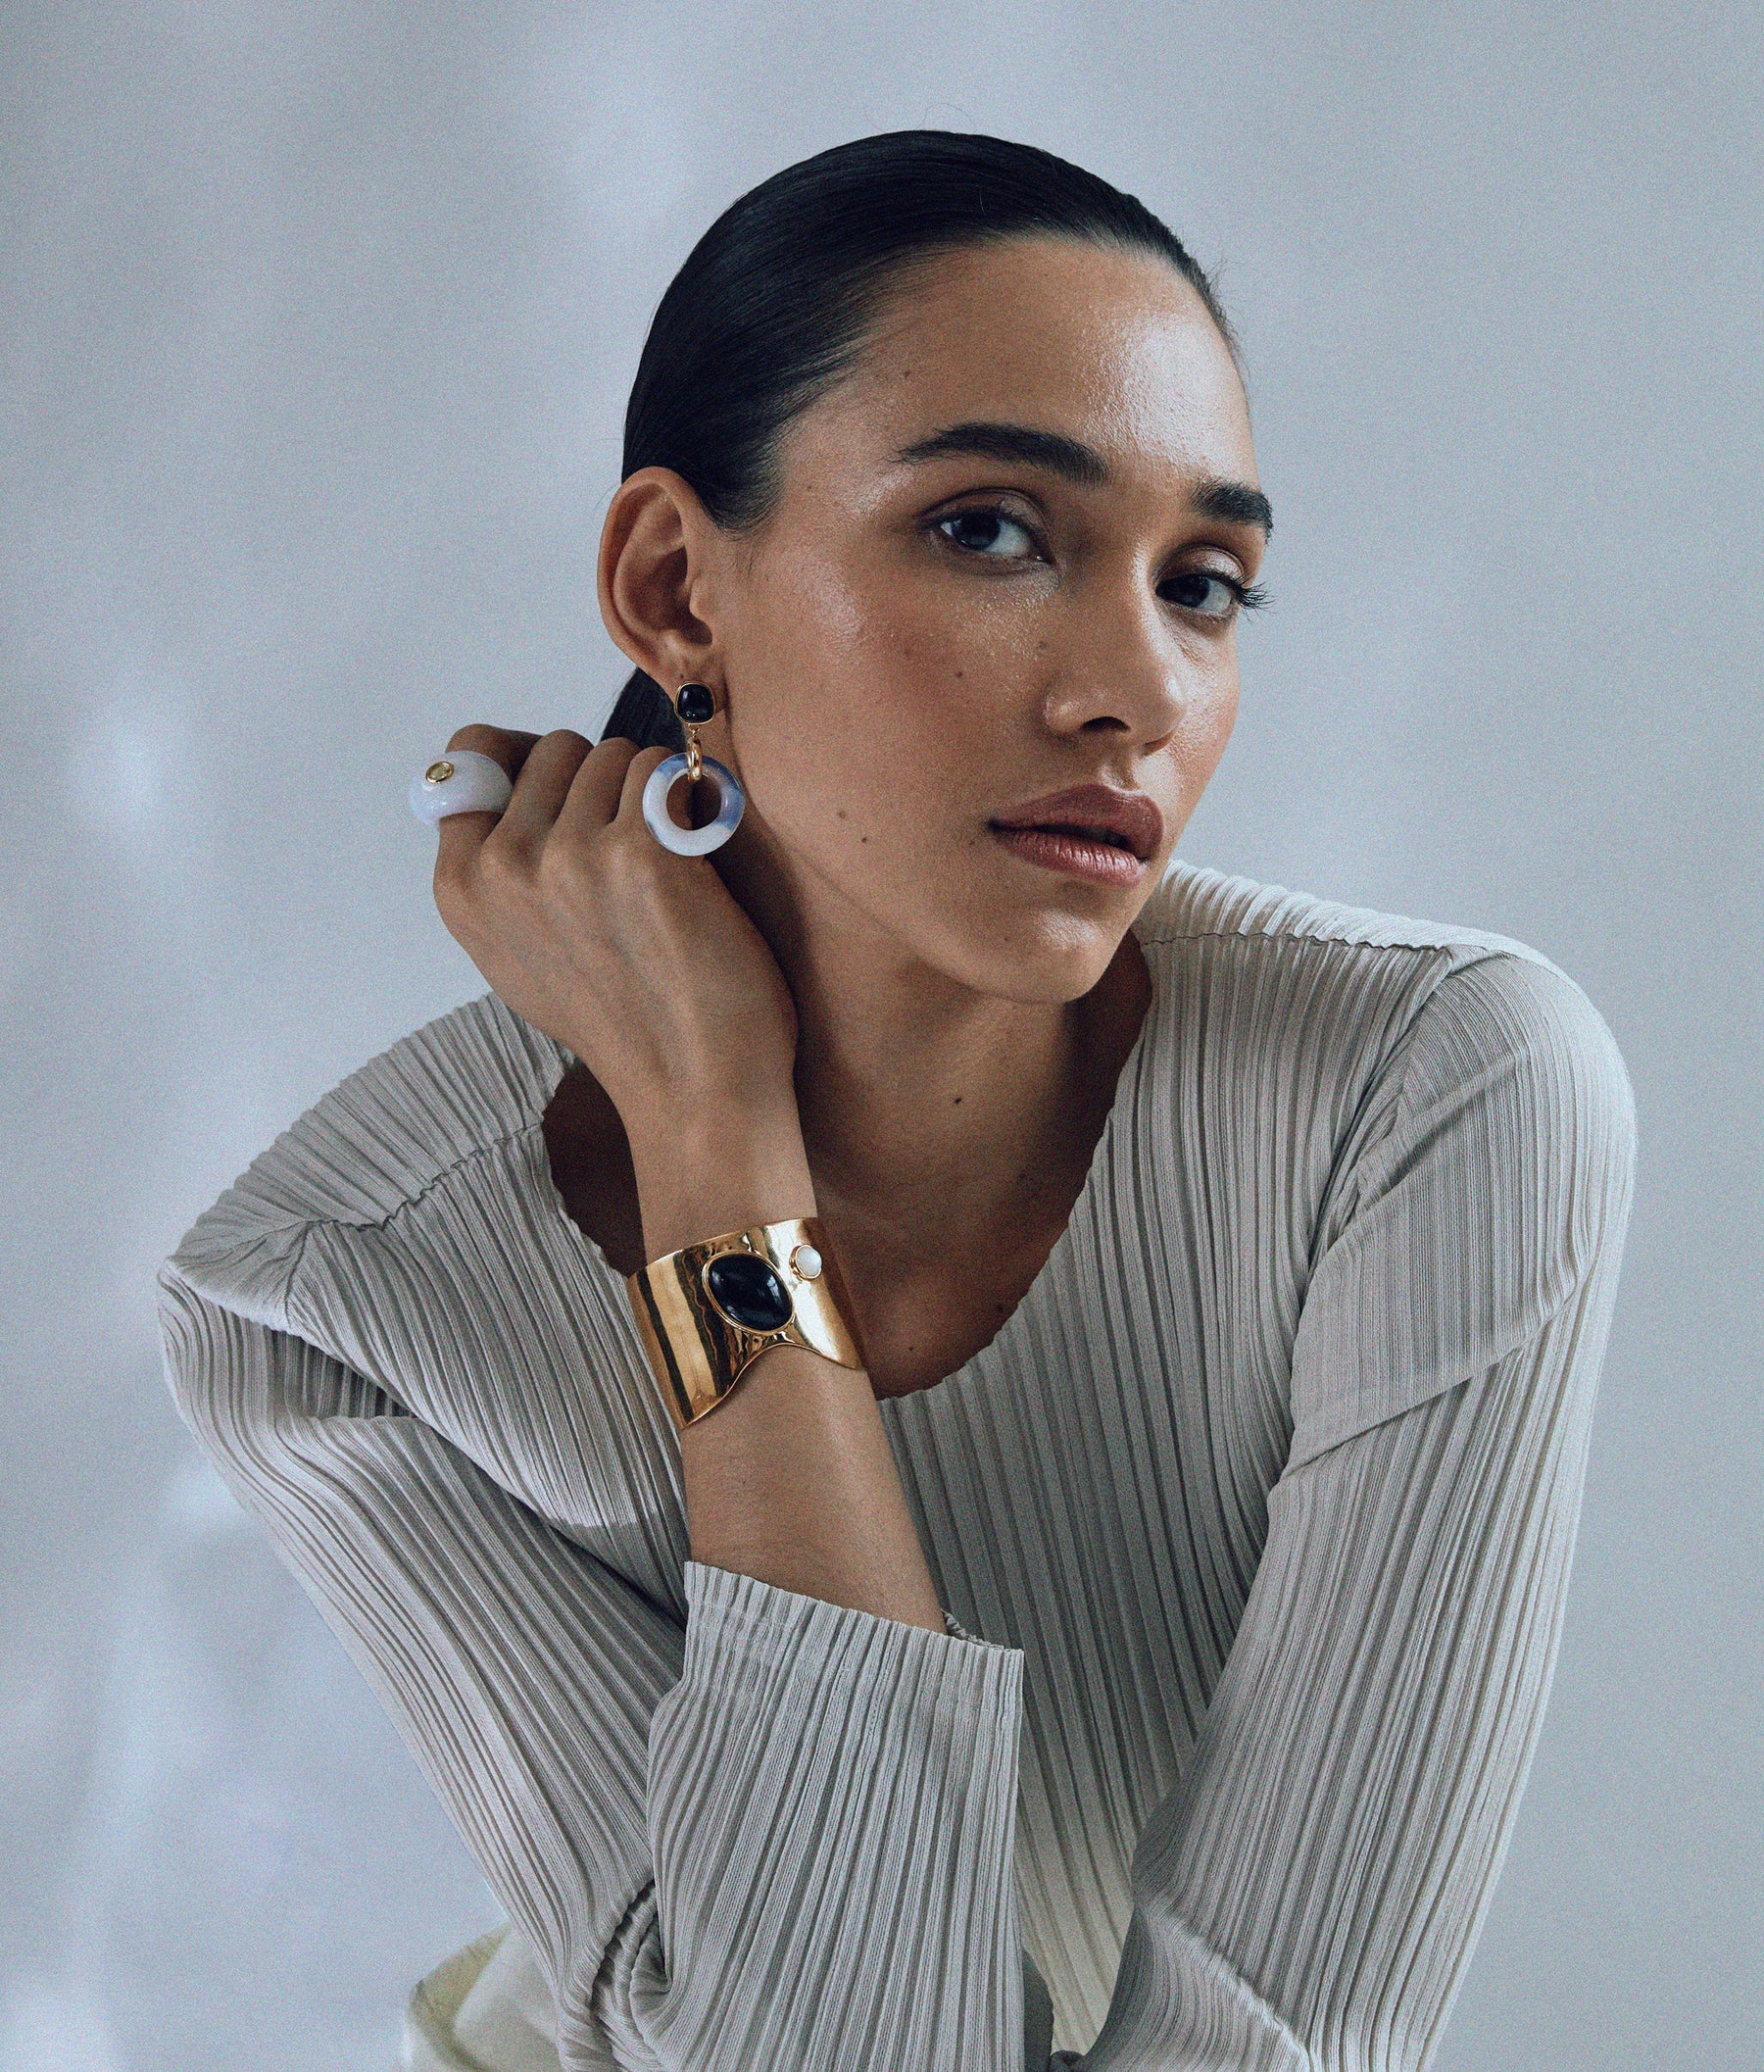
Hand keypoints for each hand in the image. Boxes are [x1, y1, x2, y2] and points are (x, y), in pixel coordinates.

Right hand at [427, 725, 802, 1144]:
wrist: (694, 1085)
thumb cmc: (621, 1019)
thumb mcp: (516, 953)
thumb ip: (495, 866)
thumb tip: (499, 765)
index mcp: (462, 887)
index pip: (471, 755)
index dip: (531, 759)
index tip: (571, 790)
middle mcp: (504, 866)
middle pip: (559, 747)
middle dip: (604, 780)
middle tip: (634, 849)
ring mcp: (569, 856)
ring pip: (618, 755)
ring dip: (653, 794)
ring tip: (668, 868)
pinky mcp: (641, 852)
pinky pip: (668, 773)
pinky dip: (695, 803)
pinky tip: (698, 860)